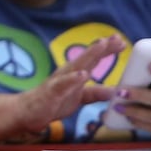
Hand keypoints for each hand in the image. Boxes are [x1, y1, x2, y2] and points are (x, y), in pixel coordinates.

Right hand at [10, 35, 124, 139]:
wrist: (28, 111)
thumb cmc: (54, 102)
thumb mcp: (79, 98)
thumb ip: (95, 93)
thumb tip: (114, 91)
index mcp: (76, 73)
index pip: (94, 59)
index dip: (107, 50)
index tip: (122, 42)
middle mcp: (68, 72)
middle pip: (88, 57)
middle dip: (102, 47)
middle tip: (117, 38)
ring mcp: (60, 80)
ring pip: (77, 65)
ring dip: (90, 54)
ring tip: (102, 45)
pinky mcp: (52, 91)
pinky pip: (64, 84)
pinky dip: (73, 78)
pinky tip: (83, 75)